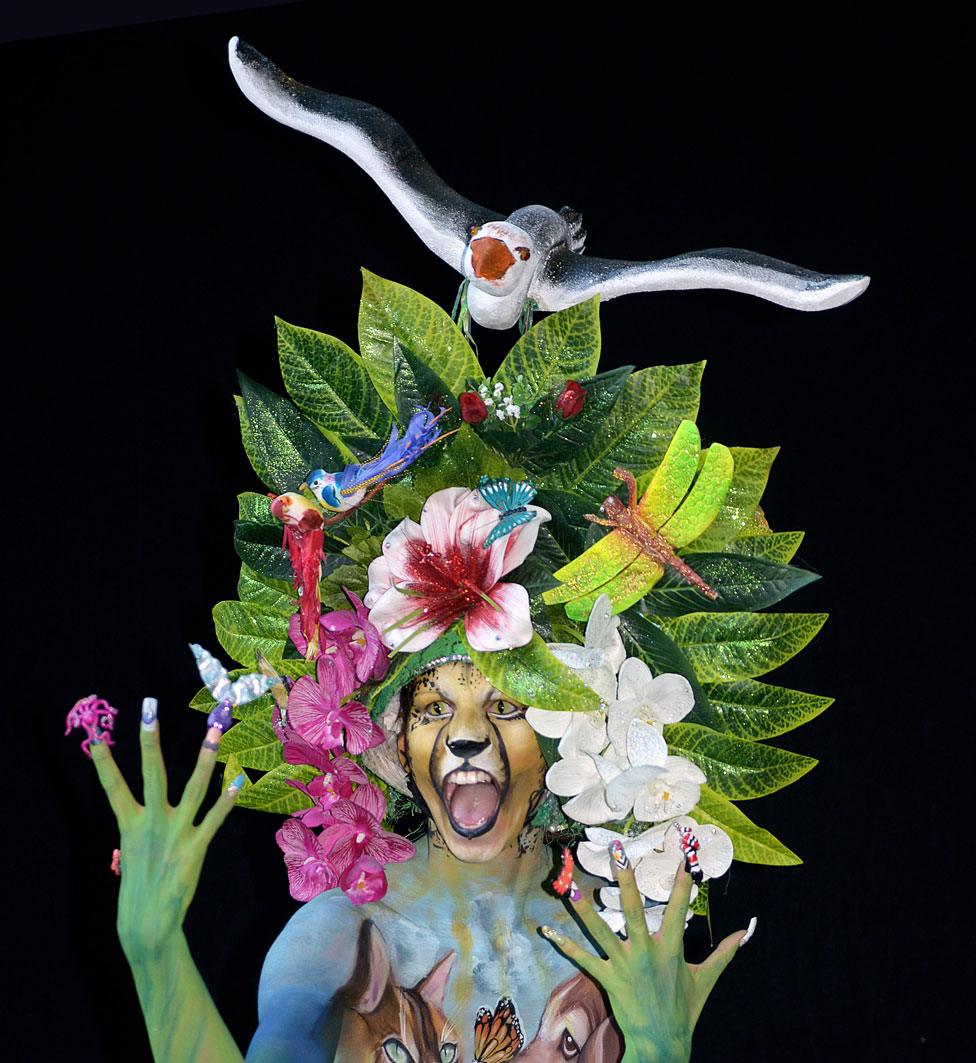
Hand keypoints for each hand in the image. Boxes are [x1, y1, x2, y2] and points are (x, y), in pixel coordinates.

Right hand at [90, 702, 241, 960]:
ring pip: (193, 787)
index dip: (104, 762)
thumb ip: (142, 827)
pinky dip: (227, 799)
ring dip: (205, 758)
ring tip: (213, 731)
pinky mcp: (196, 848)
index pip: (113, 787)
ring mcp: (175, 833)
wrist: (148, 925)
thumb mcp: (131, 852)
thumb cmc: (140, 887)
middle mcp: (151, 823)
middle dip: (149, 740)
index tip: (96, 736)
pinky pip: (215, 818)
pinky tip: (239, 780)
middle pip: (151, 774)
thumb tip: (144, 814)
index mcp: (129, 825)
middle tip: (148, 707)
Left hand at [541, 860, 752, 1062]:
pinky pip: (583, 959)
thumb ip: (725, 952)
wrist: (664, 1043)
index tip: (684, 856)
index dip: (683, 882)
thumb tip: (748, 931)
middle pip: (634, 909)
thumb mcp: (706, 978)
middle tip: (618, 853)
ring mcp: (625, 965)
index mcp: (671, 948)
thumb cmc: (685, 1009)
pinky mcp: (608, 979)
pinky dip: (565, 945)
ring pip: (601, 931)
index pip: (678, 908)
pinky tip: (547, 931)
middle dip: (626, 880)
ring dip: (584, 909)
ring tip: (569, 886)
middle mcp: (646, 952)